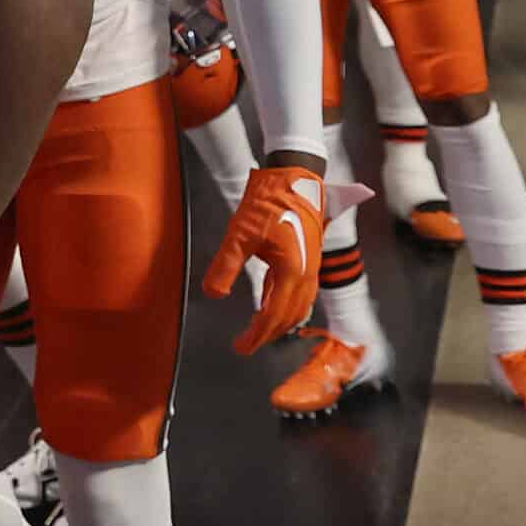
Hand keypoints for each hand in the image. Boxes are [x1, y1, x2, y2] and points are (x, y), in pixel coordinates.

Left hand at [203, 166, 324, 354]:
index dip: (256, 335)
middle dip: (268, 334)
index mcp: (293, 272)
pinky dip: (285, 304)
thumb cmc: (267, 202)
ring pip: (298, 307)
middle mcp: (307, 275)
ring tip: (259, 332)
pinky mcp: (309, 259)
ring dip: (280, 322)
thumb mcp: (240, 234)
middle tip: (247, 345)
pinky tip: (271, 305)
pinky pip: (300, 292)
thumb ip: (226, 266)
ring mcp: (312, 267)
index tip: (241, 347)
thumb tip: (213, 294)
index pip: (274, 315)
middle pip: (289, 316)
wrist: (295, 178)